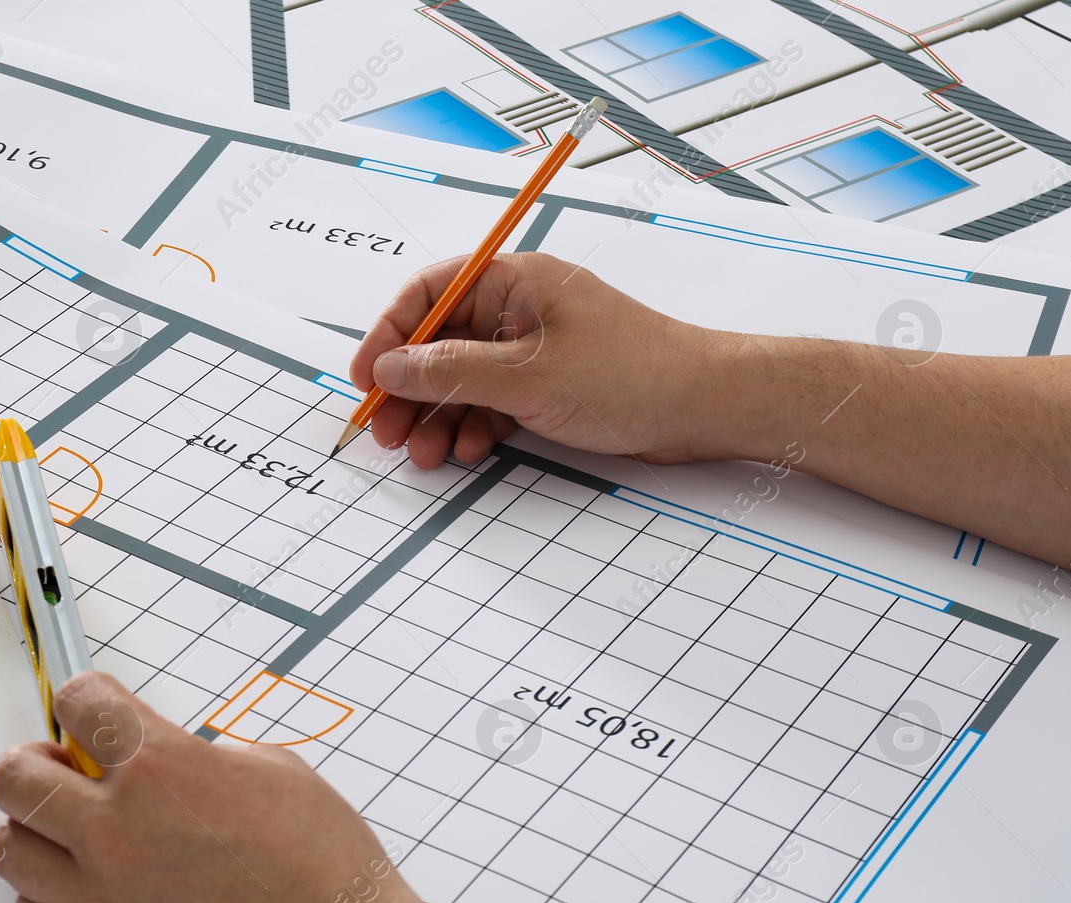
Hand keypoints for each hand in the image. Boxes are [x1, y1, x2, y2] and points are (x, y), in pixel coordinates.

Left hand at [0, 673, 586, 902]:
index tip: (89, 709)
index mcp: (164, 768)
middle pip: (14, 777)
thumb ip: (202, 754)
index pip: (78, 701)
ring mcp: (102, 896)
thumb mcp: (275, 771)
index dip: (83, 699)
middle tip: (61, 771)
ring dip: (37, 833)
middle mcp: (118, 829)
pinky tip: (85, 889)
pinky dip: (49, 898)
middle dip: (35, 764)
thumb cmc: (325, 875)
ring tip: (71, 835)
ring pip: (11, 849)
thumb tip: (171, 754)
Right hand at [349, 252, 744, 468]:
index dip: (388, 334)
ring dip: (437, 416)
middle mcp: (520, 307)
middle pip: (439, 341)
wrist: (705, 407)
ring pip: (463, 378)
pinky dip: (473, 426)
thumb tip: (391, 369)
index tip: (365, 378)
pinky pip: (492, 400)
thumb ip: (450, 373)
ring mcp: (534, 347)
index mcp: (514, 280)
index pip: (428, 293)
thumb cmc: (632, 374)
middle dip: (408, 388)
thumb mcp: (527, 377)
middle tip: (385, 431)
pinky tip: (465, 451)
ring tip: (423, 454)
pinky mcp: (549, 383)